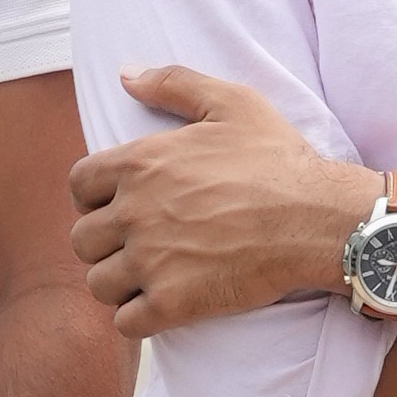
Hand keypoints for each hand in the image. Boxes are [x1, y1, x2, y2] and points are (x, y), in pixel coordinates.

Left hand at [69, 66, 366, 338]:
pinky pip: (126, 322)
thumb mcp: (231, 102)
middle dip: (105, 243)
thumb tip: (125, 74)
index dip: (94, 197)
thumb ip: (172, 83)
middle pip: (82, 239)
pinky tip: (162, 305)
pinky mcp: (173, 303)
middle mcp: (134, 212)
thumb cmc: (278, 159)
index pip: (78, 185)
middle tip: (138, 245)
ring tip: (148, 276)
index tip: (119, 205)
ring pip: (99, 283)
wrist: (318, 219)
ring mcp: (151, 261)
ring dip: (119, 283)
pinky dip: (138, 318)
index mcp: (139, 163)